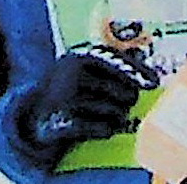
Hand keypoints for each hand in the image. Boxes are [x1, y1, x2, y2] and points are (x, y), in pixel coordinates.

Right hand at [17, 46, 159, 161]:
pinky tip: (103, 128)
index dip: (138, 72)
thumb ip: (114, 67)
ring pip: (115, 111)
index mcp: (79, 56)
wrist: (34, 115)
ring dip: (117, 117)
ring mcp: (66, 97)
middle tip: (122, 101)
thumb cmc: (70, 91)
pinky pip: (101, 128)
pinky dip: (106, 129)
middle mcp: (71, 73)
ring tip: (108, 115)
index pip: (117, 61)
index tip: (153, 82)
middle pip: (122, 90)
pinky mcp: (63, 121)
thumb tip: (149, 76)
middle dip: (127, 99)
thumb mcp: (86, 72)